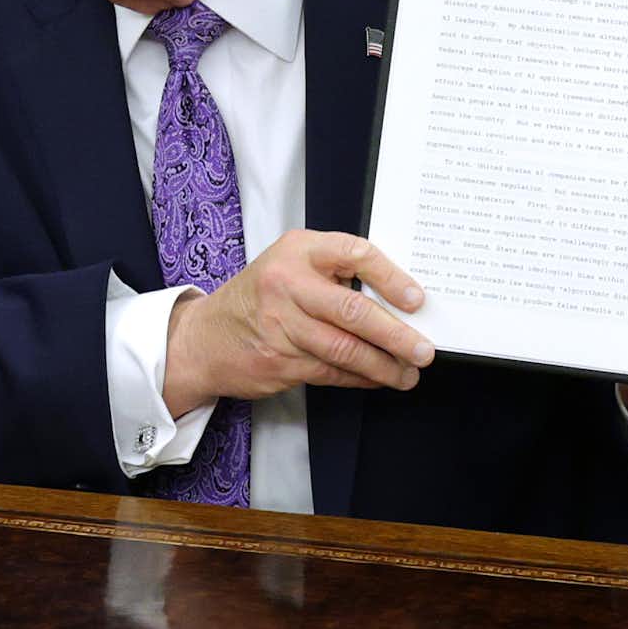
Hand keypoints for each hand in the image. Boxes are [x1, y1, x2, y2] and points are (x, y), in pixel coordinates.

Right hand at [162, 231, 432, 412]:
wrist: (204, 338)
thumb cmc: (259, 297)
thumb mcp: (289, 265)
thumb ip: (334, 272)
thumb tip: (397, 299)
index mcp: (298, 250)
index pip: (354, 254)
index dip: (391, 277)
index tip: (416, 300)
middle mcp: (287, 283)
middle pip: (353, 310)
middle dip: (396, 334)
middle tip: (423, 350)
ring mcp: (281, 325)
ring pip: (345, 348)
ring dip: (383, 364)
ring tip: (407, 372)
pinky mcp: (279, 360)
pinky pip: (331, 370)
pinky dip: (360, 377)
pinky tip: (377, 378)